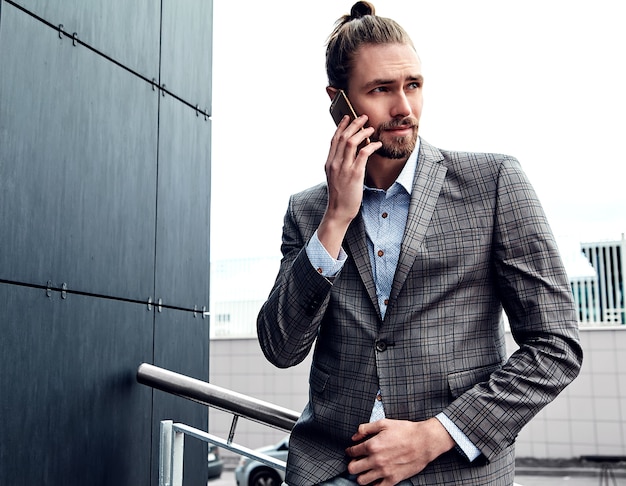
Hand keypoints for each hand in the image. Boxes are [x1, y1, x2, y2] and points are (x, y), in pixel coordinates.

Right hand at [318, 115, 381, 257]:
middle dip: (354, 124)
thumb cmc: (340, 196)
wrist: (338, 211)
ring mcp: (344, 168)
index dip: (341, 126)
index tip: (347, 117)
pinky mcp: (354, 174)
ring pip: (351, 142)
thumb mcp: (335, 177)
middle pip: (343, 137)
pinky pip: (363, 154)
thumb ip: (339, 165)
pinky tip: (377, 144)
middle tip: (363, 117)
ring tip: (371, 128)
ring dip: (363, 132)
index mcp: (329, 163)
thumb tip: (349, 153)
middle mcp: (334, 163)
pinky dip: (371, 146)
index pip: (334, 139)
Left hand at [345, 418, 454, 484]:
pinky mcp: (393, 479)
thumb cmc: (405, 431)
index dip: (350, 451)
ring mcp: (384, 471)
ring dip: (361, 475)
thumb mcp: (384, 423)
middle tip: (356, 461)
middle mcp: (376, 460)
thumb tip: (354, 436)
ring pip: (361, 481)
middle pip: (352, 469)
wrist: (424, 441)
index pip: (352, 452)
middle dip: (352, 464)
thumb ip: (366, 428)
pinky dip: (374, 484)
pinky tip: (376, 477)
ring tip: (365, 470)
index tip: (352, 451)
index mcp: (372, 445)